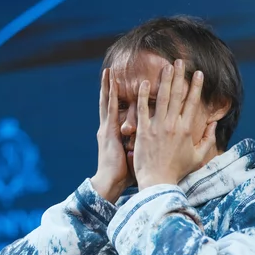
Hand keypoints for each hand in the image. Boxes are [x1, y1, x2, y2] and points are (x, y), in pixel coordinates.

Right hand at [91, 68, 133, 202]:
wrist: (110, 183)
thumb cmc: (123, 174)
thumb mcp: (132, 156)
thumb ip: (137, 145)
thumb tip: (148, 143)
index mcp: (113, 133)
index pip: (115, 111)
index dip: (116, 98)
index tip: (118, 85)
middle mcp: (108, 128)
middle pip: (108, 102)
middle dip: (109, 87)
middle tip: (110, 70)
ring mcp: (107, 128)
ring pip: (107, 102)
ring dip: (108, 86)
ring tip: (108, 71)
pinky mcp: (109, 131)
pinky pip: (111, 108)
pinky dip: (111, 95)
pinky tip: (111, 83)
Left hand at [133, 60, 216, 189]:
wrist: (158, 182)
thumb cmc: (177, 171)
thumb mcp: (198, 157)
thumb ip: (207, 139)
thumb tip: (213, 124)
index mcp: (187, 129)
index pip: (193, 103)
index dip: (196, 86)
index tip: (198, 73)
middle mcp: (173, 124)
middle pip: (177, 95)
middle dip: (180, 76)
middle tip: (181, 61)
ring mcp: (157, 127)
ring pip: (162, 98)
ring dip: (165, 80)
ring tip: (166, 66)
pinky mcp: (143, 131)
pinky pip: (143, 109)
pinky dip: (143, 96)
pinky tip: (144, 82)